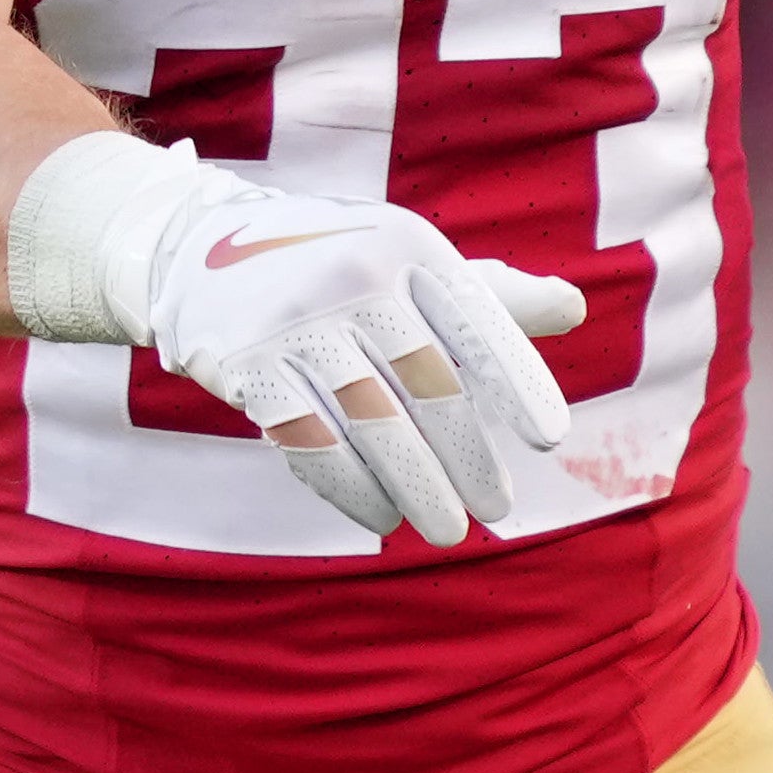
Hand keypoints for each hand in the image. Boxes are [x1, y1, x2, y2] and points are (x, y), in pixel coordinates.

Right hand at [24, 139, 591, 544]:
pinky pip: (308, 439)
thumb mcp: (408, 258)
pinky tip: (380, 517)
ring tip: (447, 528)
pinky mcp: (247, 364)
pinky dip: (349, 487)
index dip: (516, 379)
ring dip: (414, 485)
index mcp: (407, 244)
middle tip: (495, 509)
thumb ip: (489, 293)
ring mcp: (295, 319)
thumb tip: (574, 310)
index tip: (551, 439)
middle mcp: (354, 274)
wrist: (197, 248)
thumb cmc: (336, 262)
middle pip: (426, 382)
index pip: (475, 318)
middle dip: (465, 456)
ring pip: (369, 421)